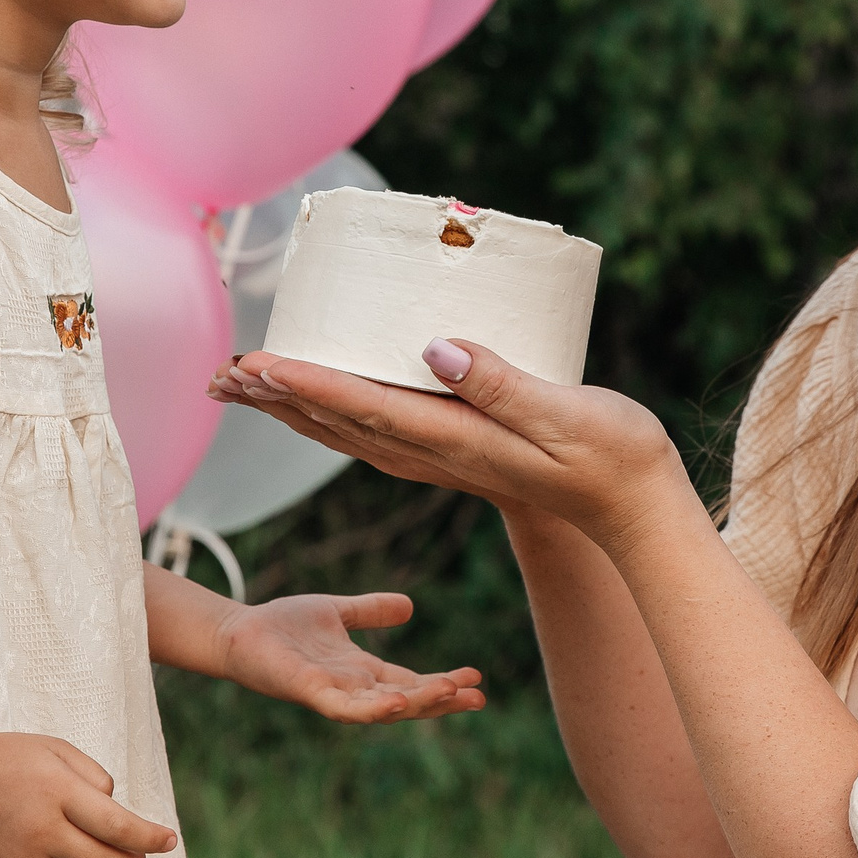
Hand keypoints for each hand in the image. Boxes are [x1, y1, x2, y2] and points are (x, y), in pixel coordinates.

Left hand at [207, 341, 700, 553]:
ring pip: (349, 430)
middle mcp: (437, 453)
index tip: (255, 365)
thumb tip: (434, 349)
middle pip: (338, 422)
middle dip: (278, 397)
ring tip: (248, 384)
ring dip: (295, 407)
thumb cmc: (613, 455)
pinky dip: (334, 412)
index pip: (363, 406)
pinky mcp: (456, 451)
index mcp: (456, 440)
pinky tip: (320, 398)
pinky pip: (376, 431)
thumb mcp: (565, 413)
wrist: (635, 507)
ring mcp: (444, 457)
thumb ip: (501, 383)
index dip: (304, 384)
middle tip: (222, 374)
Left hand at [215, 592, 485, 722]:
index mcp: (362, 673)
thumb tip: (409, 605)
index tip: (476, 679)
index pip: (412, 682)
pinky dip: (372, 709)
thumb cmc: (283, 626)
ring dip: (417, 704)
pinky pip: (345, 708)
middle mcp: (353, 690)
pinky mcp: (310, 692)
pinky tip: (397, 700)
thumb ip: (370, 611)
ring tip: (449, 693)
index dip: (443, 684)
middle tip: (478, 696)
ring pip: (383, 708)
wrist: (238, 632)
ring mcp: (333, 694)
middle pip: (407, 701)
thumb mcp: (338, 612)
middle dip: (442, 700)